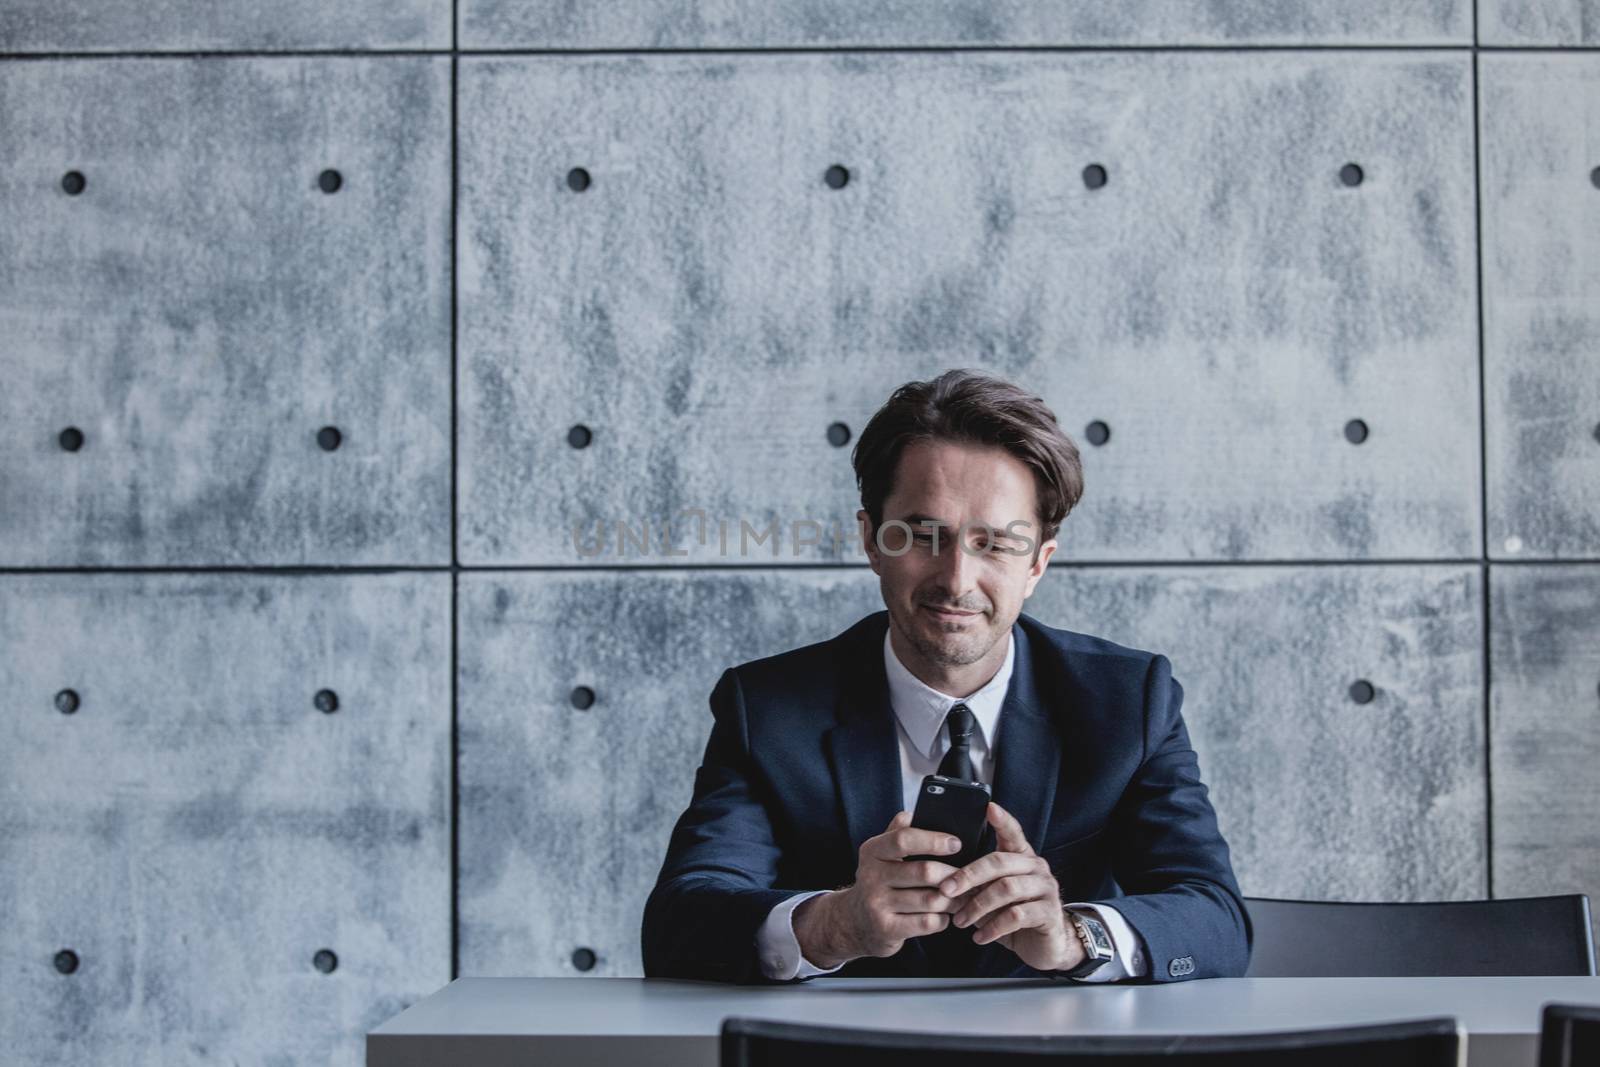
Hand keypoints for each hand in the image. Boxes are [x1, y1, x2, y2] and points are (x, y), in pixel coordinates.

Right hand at [793, 810, 973, 967]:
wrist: (853, 922)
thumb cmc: (879, 881)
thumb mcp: (881, 854)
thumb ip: (899, 831)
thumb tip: (920, 812)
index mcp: (873, 851)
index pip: (903, 839)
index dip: (933, 840)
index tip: (956, 843)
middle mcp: (871, 876)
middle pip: (924, 871)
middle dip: (952, 874)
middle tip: (970, 876)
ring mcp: (877, 904)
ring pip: (931, 899)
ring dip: (953, 899)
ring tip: (963, 896)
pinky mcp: (886, 929)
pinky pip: (927, 923)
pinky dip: (943, 919)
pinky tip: (944, 915)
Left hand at [935, 802, 1084, 972]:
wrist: (1043, 944)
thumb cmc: (1012, 913)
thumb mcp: (992, 894)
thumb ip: (975, 882)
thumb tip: (940, 876)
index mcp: (1021, 856)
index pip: (1013, 832)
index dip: (1002, 820)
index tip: (989, 807)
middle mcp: (1037, 867)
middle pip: (1000, 862)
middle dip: (968, 875)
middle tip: (945, 889)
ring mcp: (1046, 889)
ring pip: (1007, 889)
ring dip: (977, 906)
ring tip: (959, 921)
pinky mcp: (1049, 913)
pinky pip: (1016, 916)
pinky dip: (993, 927)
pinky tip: (979, 937)